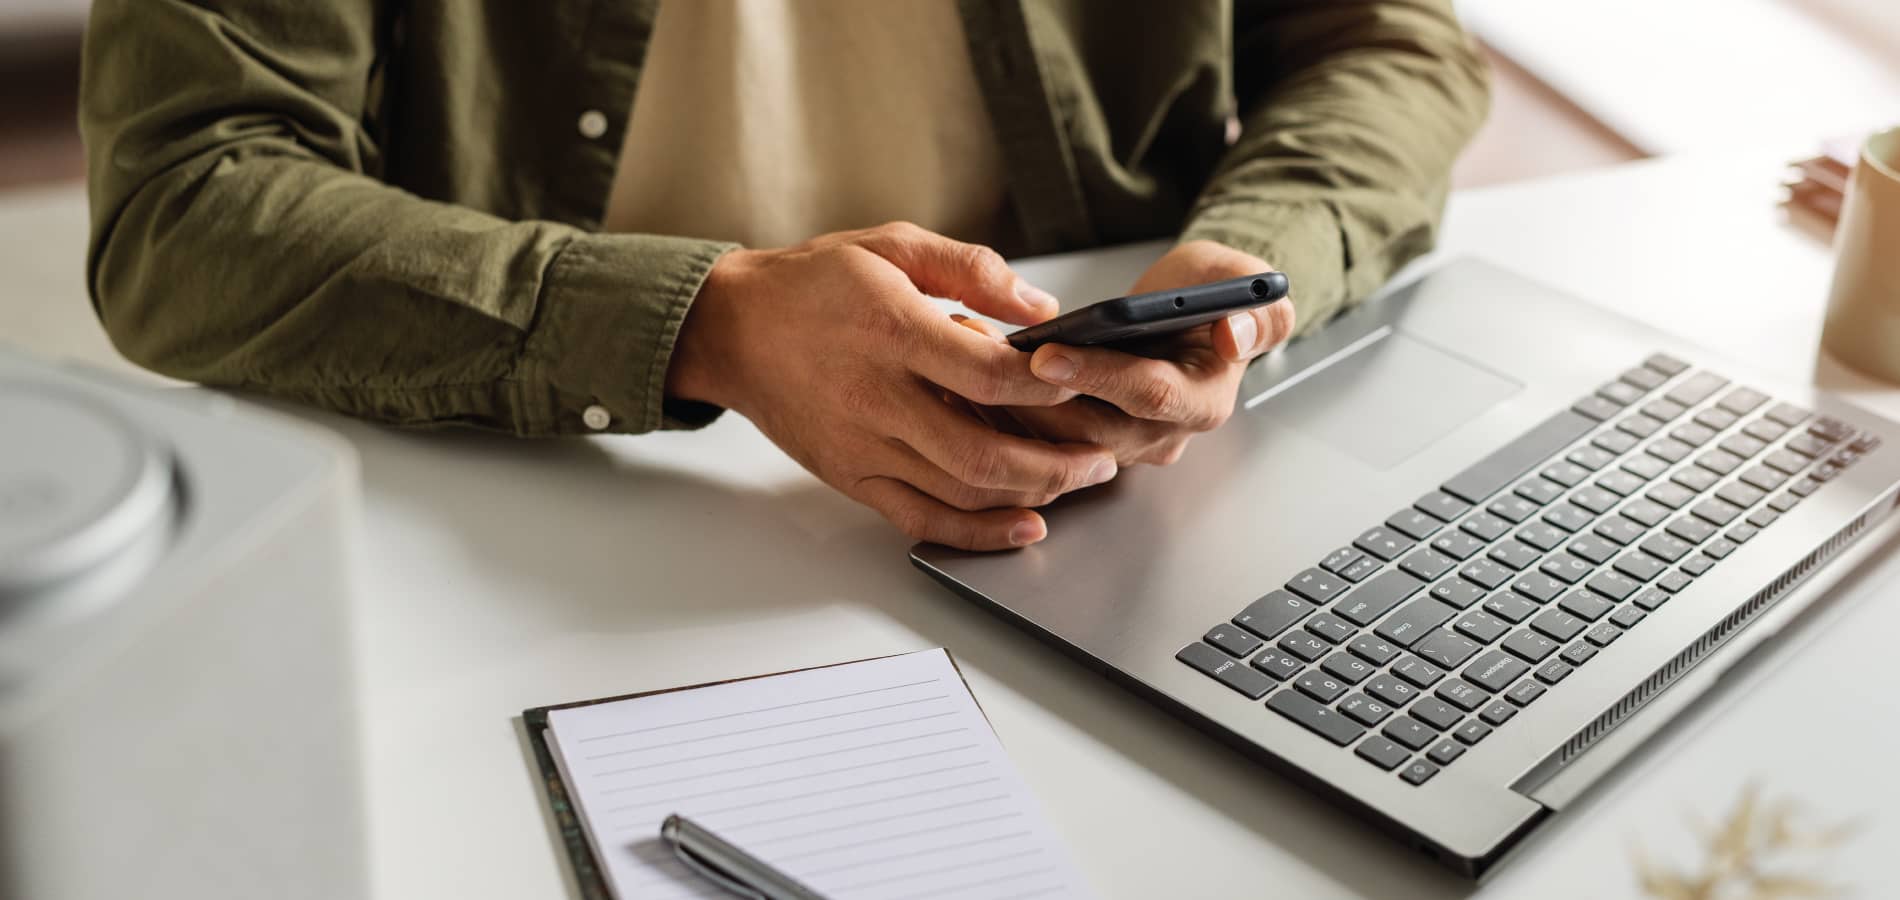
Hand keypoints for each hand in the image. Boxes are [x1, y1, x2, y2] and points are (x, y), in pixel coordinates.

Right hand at [667, 223, 1119, 550]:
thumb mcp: (891, 245)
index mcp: (889, 329)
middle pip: (982, 450)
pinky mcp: (853, 476)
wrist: (732, 330)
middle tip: (1101, 456)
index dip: (1046, 383)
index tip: (1082, 379)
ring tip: (1076, 480)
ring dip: (1030, 494)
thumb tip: (1041, 308)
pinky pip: (922, 519)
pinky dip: (978, 532)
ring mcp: (863, 445)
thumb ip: (970, 268)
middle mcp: (875, 396)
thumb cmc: (813, 284)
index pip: (985, 373)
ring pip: (960, 490)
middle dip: (1056, 461)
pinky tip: (1022, 526)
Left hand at [965, 240, 1295, 465]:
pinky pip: (1038, 444)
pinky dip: (999, 416)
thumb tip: (1237, 333)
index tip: (1048, 353)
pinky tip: (961, 380)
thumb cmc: (1211, 293)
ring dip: (1005, 407)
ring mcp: (1120, 445)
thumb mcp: (1244, 283)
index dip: (1098, 375)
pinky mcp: (1083, 445)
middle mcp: (1162, 435)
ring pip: (1056, 443)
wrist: (1188, 311)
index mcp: (1204, 401)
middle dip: (1033, 396)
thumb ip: (1259, 308)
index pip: (1148, 396)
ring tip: (963, 358)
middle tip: (980, 358)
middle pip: (1091, 431)